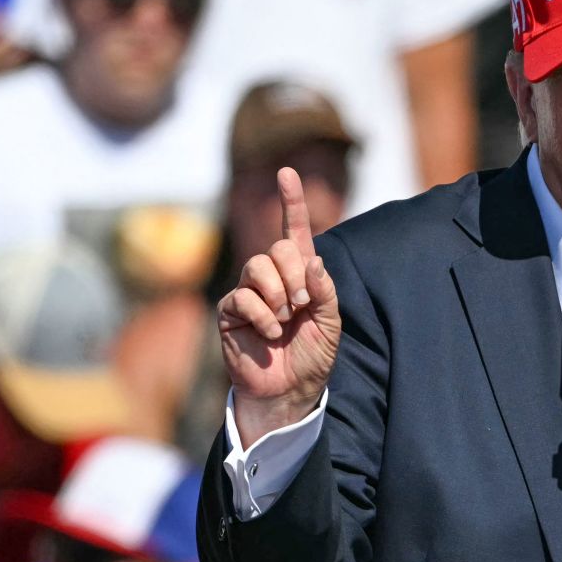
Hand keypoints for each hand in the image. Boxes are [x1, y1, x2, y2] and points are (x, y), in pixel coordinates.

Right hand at [218, 168, 341, 446]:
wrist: (290, 390)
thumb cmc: (312, 355)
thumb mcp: (331, 322)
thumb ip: (325, 289)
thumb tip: (311, 259)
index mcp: (301, 274)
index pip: (295, 230)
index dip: (291, 201)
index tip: (287, 172)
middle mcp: (273, 277)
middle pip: (278, 249)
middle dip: (295, 275)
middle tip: (303, 304)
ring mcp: (249, 292)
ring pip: (257, 267)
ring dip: (278, 294)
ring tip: (286, 319)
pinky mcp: (231, 311)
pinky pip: (242, 296)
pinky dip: (262, 314)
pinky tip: (270, 333)